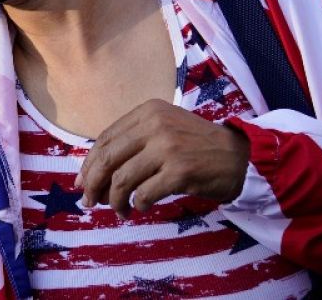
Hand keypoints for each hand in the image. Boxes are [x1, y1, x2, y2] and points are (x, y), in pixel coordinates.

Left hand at [75, 100, 249, 216]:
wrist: (239, 157)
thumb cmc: (197, 147)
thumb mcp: (164, 129)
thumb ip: (133, 141)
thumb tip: (93, 171)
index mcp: (148, 111)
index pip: (105, 139)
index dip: (89, 164)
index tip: (82, 182)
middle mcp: (155, 124)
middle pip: (108, 158)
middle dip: (94, 184)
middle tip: (90, 202)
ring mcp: (168, 147)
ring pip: (123, 179)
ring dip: (115, 200)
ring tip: (120, 210)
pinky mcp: (180, 171)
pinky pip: (144, 193)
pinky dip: (137, 204)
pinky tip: (141, 207)